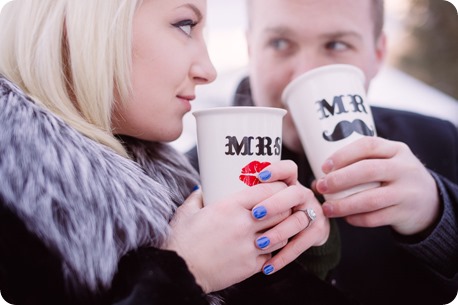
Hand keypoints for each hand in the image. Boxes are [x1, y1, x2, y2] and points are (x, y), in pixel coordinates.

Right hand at [164, 181, 290, 292]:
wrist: (181, 272)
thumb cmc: (182, 241)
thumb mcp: (186, 212)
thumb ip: (197, 197)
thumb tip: (202, 189)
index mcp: (230, 206)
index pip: (266, 191)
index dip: (276, 187)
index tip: (276, 187)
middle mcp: (244, 224)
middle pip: (280, 212)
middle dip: (283, 208)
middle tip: (280, 208)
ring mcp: (249, 246)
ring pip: (281, 235)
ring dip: (280, 231)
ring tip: (273, 229)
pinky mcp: (250, 266)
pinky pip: (271, 256)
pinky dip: (270, 251)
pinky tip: (262, 248)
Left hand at [253, 161, 329, 274]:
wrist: (302, 230)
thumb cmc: (272, 213)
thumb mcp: (263, 200)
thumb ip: (248, 197)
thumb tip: (211, 196)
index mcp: (289, 182)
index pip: (288, 169)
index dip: (277, 170)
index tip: (260, 176)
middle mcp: (302, 194)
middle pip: (294, 193)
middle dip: (275, 204)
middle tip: (256, 214)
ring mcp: (312, 211)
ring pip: (299, 220)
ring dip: (278, 233)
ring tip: (260, 243)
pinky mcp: (318, 230)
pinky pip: (302, 243)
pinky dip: (284, 256)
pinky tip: (268, 265)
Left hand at [315, 137, 440, 235]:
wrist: (430, 202)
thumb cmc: (395, 178)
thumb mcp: (388, 161)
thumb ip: (362, 161)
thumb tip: (319, 175)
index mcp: (396, 150)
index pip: (367, 145)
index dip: (343, 155)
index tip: (324, 166)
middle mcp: (404, 168)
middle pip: (367, 170)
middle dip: (339, 179)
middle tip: (320, 186)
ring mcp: (407, 192)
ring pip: (371, 199)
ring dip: (344, 205)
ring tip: (326, 208)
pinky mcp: (405, 213)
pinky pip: (376, 218)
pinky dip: (357, 219)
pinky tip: (345, 218)